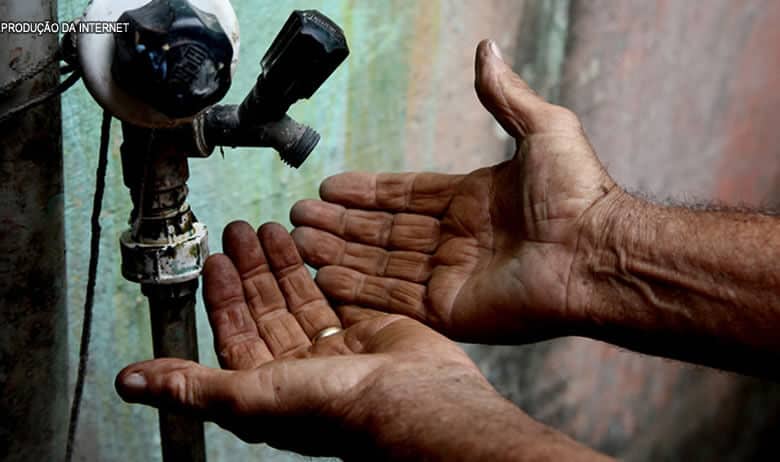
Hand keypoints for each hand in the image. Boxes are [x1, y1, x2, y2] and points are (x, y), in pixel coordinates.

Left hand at [115, 222, 584, 459]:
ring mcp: (338, 348)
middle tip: (239, 229)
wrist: (416, 402)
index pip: (236, 334)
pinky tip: (312, 246)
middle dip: (250, 269)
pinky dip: (322, 270)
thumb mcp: (250, 395)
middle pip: (267, 309)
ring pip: (301, 297)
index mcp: (269, 388)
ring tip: (271, 226)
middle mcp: (301, 369)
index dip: (222, 297)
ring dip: (282, 263)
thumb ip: (191, 385)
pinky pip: (338, 293)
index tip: (214, 259)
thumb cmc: (338, 409)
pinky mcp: (370, 328)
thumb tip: (132, 383)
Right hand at [290, 40, 618, 342]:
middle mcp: (456, 240)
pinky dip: (358, 289)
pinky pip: (393, 298)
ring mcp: (451, 277)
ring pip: (381, 262)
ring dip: (338, 251)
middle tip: (298, 216)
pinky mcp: (449, 310)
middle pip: (384, 230)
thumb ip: (504, 94)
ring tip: (298, 240)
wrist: (598, 254)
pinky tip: (324, 275)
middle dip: (340, 223)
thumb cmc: (578, 194)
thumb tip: (486, 50)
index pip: (405, 196)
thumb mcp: (542, 128)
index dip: (367, 192)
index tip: (330, 187)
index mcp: (472, 201)